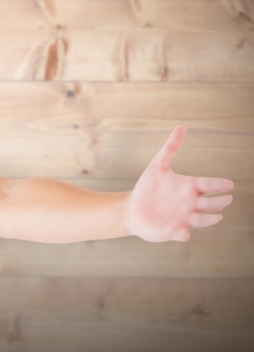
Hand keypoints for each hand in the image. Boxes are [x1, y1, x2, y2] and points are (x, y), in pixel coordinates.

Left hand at [125, 126, 233, 241]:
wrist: (132, 208)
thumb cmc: (147, 187)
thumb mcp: (158, 165)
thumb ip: (170, 147)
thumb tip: (181, 127)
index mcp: (189, 187)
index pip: (209, 185)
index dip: (219, 185)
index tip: (229, 184)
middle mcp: (190, 204)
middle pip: (211, 203)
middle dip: (220, 201)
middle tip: (227, 198)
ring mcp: (183, 218)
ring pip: (202, 220)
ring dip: (210, 219)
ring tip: (218, 216)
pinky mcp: (172, 231)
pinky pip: (181, 234)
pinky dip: (184, 234)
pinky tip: (184, 232)